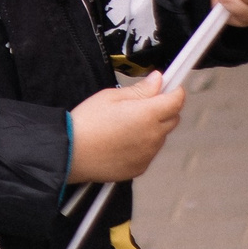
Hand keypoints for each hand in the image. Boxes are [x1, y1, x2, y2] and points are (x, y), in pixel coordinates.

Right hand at [67, 75, 183, 182]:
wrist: (70, 153)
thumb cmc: (86, 124)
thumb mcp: (111, 96)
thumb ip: (139, 90)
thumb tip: (157, 81)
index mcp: (147, 114)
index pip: (177, 100)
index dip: (174, 90)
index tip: (169, 86)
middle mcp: (152, 136)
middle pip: (172, 118)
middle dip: (163, 109)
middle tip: (141, 105)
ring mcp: (148, 154)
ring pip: (160, 136)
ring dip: (152, 128)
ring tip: (124, 125)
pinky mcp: (140, 167)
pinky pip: (149, 152)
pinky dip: (142, 146)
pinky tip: (121, 141)